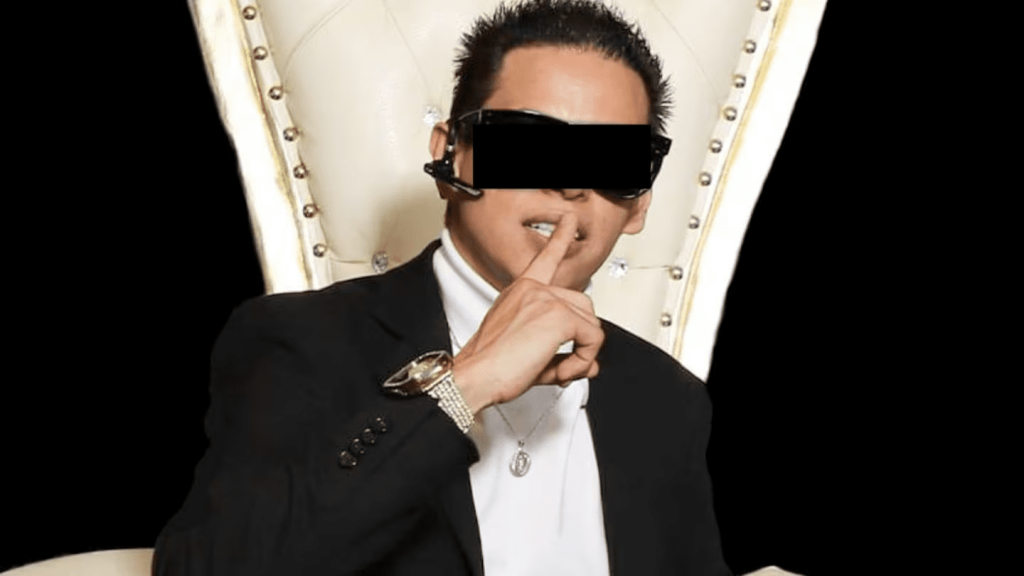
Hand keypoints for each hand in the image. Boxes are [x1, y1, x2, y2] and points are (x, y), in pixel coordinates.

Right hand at [452, 213, 603, 413]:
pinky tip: (561, 372)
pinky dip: (582, 361)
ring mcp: (546, 300)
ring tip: (559, 370)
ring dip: (582, 353)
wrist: (474, 377)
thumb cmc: (490, 367)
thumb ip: (562, 355)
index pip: (545, 259)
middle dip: (582, 339)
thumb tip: (590, 363)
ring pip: (591, 324)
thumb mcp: (529, 355)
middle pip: (583, 306)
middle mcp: (533, 290)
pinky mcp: (558, 316)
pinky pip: (592, 339)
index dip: (560, 237)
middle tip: (563, 365)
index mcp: (521, 291)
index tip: (569, 220)